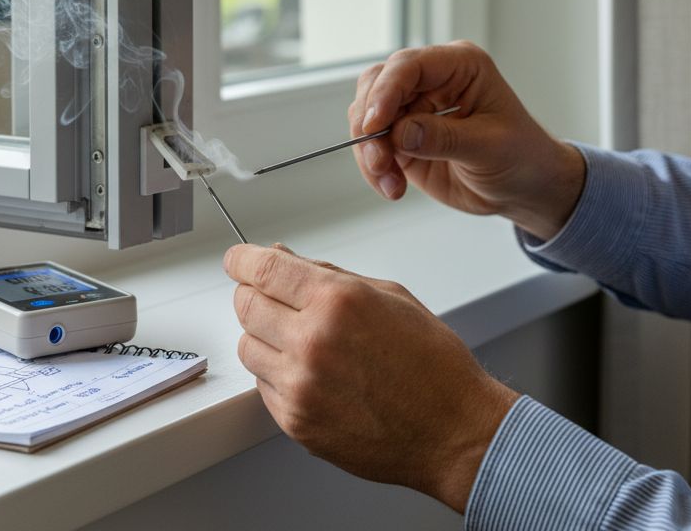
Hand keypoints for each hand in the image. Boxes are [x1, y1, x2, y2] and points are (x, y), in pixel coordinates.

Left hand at [224, 243, 519, 512]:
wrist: (453, 431)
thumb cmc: (432, 365)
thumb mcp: (390, 297)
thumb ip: (330, 275)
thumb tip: (284, 258)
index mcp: (338, 302)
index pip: (264, 269)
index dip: (242, 260)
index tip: (237, 260)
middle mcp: (313, 342)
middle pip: (246, 305)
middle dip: (252, 295)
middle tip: (269, 297)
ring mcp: (301, 386)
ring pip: (247, 347)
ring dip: (263, 337)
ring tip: (300, 340)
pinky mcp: (296, 421)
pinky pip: (263, 386)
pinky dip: (277, 374)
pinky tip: (312, 373)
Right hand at [350, 40, 584, 239]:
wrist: (524, 187)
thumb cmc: (521, 157)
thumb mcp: (490, 147)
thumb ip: (444, 138)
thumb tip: (400, 132)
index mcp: (460, 66)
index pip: (409, 65)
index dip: (385, 91)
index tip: (373, 124)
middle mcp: (432, 81)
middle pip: (377, 84)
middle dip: (369, 122)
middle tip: (378, 159)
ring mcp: (413, 108)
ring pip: (365, 115)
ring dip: (369, 150)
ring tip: (388, 180)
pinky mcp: (402, 137)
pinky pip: (372, 145)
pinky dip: (374, 168)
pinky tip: (392, 187)